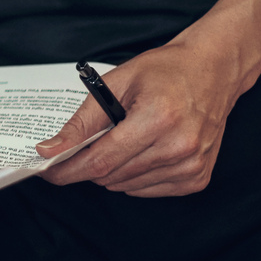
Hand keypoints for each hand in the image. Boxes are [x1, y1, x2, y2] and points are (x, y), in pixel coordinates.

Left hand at [35, 41, 250, 196]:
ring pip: (128, 186)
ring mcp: (191, 165)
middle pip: (112, 175)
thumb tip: (50, 149)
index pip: (102, 159)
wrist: (212, 71)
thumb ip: (82, 121)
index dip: (70, 169)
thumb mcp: (116, 83)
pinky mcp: (198, 177)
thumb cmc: (164, 71)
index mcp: (157, 118)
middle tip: (78, 148)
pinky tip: (137, 152)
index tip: (47, 172)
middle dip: (86, 166)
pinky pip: (149, 190)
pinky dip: (133, 177)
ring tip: (117, 140)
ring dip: (110, 171)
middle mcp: (179, 146)